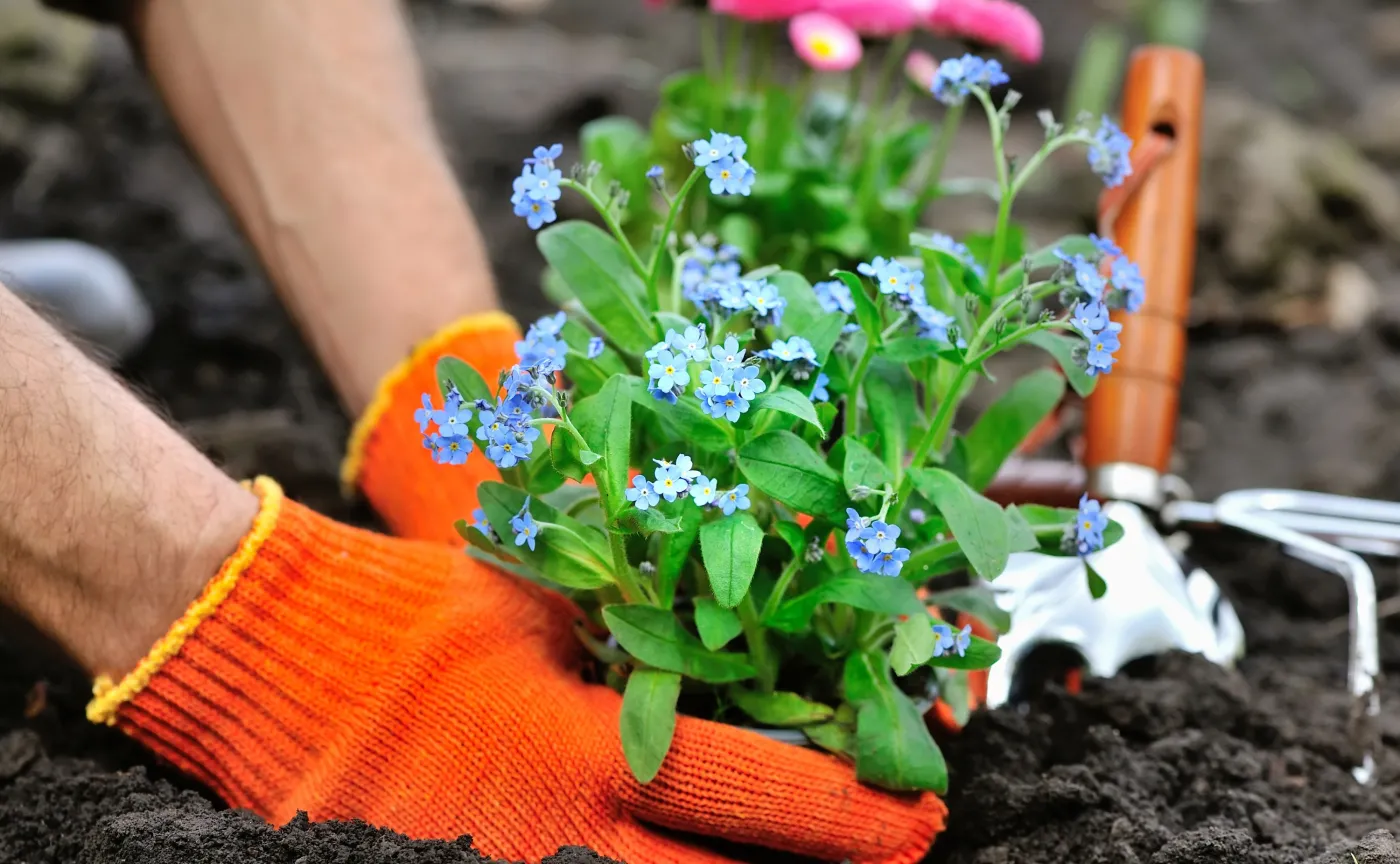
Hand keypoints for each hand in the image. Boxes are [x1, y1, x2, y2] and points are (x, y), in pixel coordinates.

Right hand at [92, 478, 943, 863]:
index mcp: (578, 745)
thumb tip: (748, 636)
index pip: (744, 786)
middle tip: (892, 854)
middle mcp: (551, 839)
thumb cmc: (418, 615)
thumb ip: (640, 624)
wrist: (280, 666)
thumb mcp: (538, 594)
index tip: (921, 815)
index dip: (845, 809)